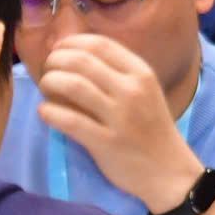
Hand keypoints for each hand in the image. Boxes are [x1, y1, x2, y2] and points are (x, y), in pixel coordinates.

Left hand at [36, 33, 202, 208]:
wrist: (169, 171)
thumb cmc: (152, 129)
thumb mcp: (145, 92)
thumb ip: (117, 74)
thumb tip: (75, 55)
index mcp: (141, 73)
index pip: (99, 44)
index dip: (71, 42)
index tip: (58, 50)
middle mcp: (131, 90)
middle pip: (81, 61)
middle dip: (55, 61)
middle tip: (48, 71)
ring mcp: (119, 117)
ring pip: (72, 85)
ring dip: (50, 82)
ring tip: (45, 89)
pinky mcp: (105, 142)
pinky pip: (68, 120)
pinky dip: (49, 112)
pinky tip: (45, 113)